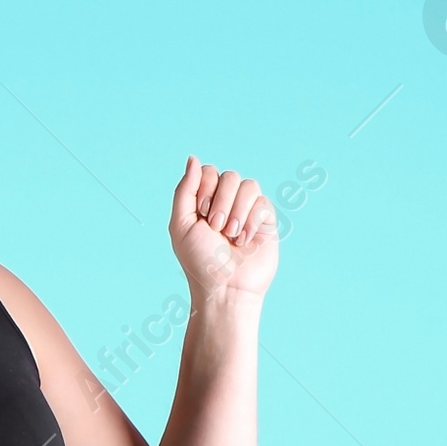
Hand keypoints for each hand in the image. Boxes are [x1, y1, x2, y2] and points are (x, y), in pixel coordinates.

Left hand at [169, 158, 278, 302]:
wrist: (225, 288)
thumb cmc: (200, 261)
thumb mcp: (180, 225)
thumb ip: (185, 190)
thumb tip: (193, 157)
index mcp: (204, 201)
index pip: (208, 171)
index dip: (205, 188)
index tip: (201, 215)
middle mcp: (226, 203)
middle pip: (229, 176)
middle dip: (220, 202)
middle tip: (215, 228)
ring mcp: (247, 210)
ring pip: (248, 185)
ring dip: (236, 212)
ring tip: (231, 236)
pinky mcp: (266, 221)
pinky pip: (263, 202)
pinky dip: (251, 221)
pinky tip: (245, 240)